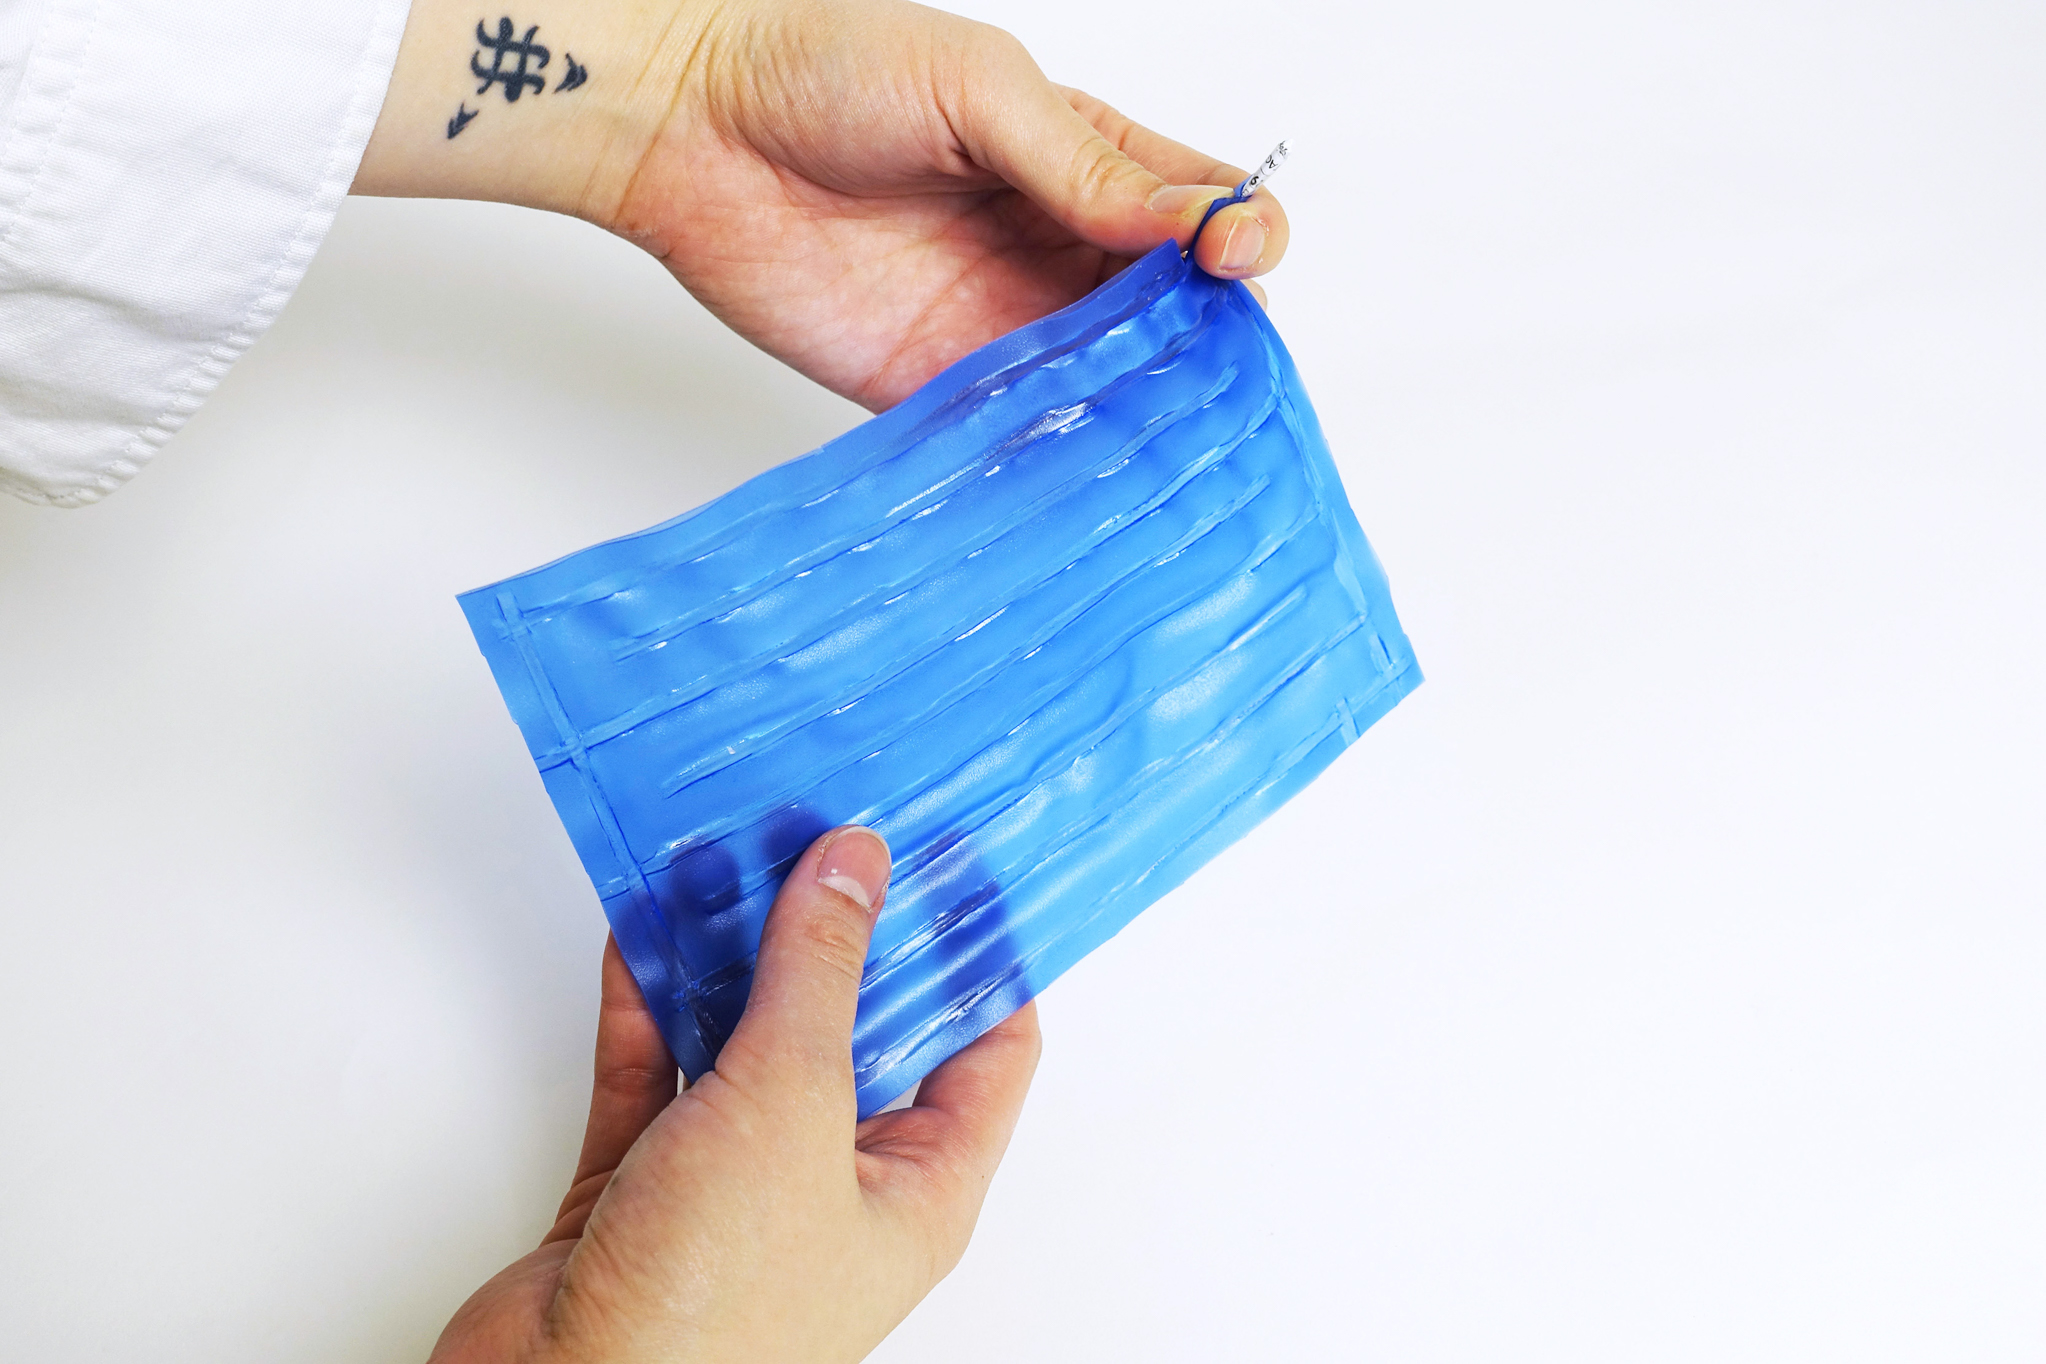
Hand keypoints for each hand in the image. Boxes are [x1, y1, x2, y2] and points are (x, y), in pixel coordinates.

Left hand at [356, 0, 1288, 408]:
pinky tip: (1087, 468)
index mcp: (1086, 161)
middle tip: (1211, 363)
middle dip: (1210, 344)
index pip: (1204, 213)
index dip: (1240, 242)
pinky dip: (1059, 458)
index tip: (1230, 258)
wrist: (689, 128)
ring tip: (1165, 429)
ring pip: (1110, 385)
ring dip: (1147, 410)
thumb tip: (1202, 221)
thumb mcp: (978, 92)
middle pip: (1174, 316)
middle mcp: (1056, 250)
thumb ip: (1088, 166)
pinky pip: (1018, 435)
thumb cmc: (825, 69)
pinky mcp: (937, 390)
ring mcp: (1002, 325)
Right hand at [430, 826, 1040, 1362]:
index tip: (956, 861)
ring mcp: (736, 1185)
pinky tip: (640, 928)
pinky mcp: (643, 1186)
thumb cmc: (708, 1314)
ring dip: (731, 954)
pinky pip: (654, 1068)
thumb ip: (818, 977)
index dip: (979, 954)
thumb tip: (853, 868)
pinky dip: (645, 1000)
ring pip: (746, 1039)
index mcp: (917, 1188)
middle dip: (838, 932)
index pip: (987, 1049)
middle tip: (827, 832)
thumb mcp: (792, 1107)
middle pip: (857, 1030)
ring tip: (730, 853)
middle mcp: (833, 1184)